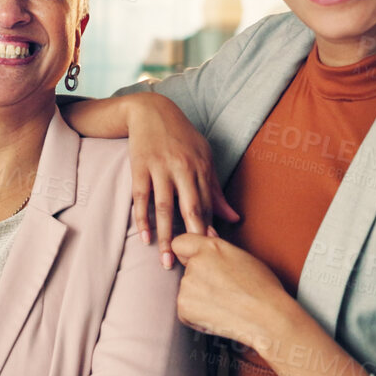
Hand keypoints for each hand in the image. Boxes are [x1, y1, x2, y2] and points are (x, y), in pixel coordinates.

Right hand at [126, 94, 238, 266]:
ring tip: (166, 260)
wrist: (151, 111)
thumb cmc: (181, 137)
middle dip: (192, 237)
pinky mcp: (140, 168)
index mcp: (201, 167)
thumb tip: (235, 218)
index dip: (210, 230)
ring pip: (164, 207)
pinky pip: (141, 198)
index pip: (208, 205)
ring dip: (165, 236)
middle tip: (192, 265)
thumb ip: (216, 190)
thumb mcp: (203, 157)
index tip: (213, 254)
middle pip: (190, 208)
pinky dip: (143, 219)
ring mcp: (160, 168)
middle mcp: (182, 168)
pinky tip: (145, 238)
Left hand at [171, 232, 366, 375]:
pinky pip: (189, 312)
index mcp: (215, 248)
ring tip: (233, 307)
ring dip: (203, 300)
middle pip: (188, 269)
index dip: (191, 249)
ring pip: (188, 293)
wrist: (278, 327)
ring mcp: (190, 288)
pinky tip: (224, 319)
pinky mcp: (188, 310)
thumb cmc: (273, 295)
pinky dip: (201, 317)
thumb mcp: (249, 262)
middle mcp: (198, 265)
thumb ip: (220, 252)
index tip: (194, 253)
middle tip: (231, 291)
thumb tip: (204, 241)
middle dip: (202, 280)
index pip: (185, 241)